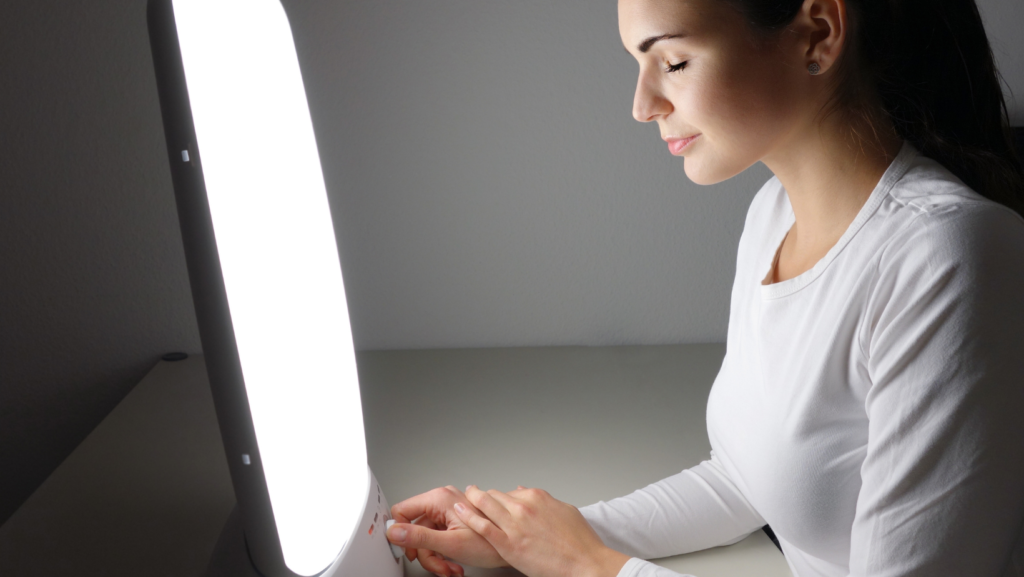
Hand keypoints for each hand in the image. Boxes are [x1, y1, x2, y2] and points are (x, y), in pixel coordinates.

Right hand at [388, 485, 508, 576]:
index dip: (401, 533)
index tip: (406, 551)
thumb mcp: (450, 544)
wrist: (515, 547)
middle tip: (437, 566)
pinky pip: (439, 538)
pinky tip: (455, 564)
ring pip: (427, 538)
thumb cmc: (491, 543)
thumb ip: (419, 537)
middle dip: (426, 553)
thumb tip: (394, 532)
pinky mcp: (455, 521)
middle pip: (416, 529)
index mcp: (439, 499)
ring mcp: (449, 511)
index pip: (402, 511)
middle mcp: (443, 501)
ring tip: (451, 568)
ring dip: (437, 558)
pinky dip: (444, 554)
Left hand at [455, 485, 630, 576]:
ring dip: (471, 499)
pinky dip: (468, 516)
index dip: (500, 498)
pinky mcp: (507, 543)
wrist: (585, 563)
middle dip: (483, 497)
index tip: (494, 501)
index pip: (510, 491)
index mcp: (537, 497)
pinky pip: (482, 526)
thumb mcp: (564, 511)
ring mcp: (514, 524)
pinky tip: (459, 511)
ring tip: (462, 499)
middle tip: (473, 497)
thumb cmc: (580, 542)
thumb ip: (543, 501)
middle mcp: (523, 506)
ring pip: (485, 505)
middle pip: (494, 495)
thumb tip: (526, 493)